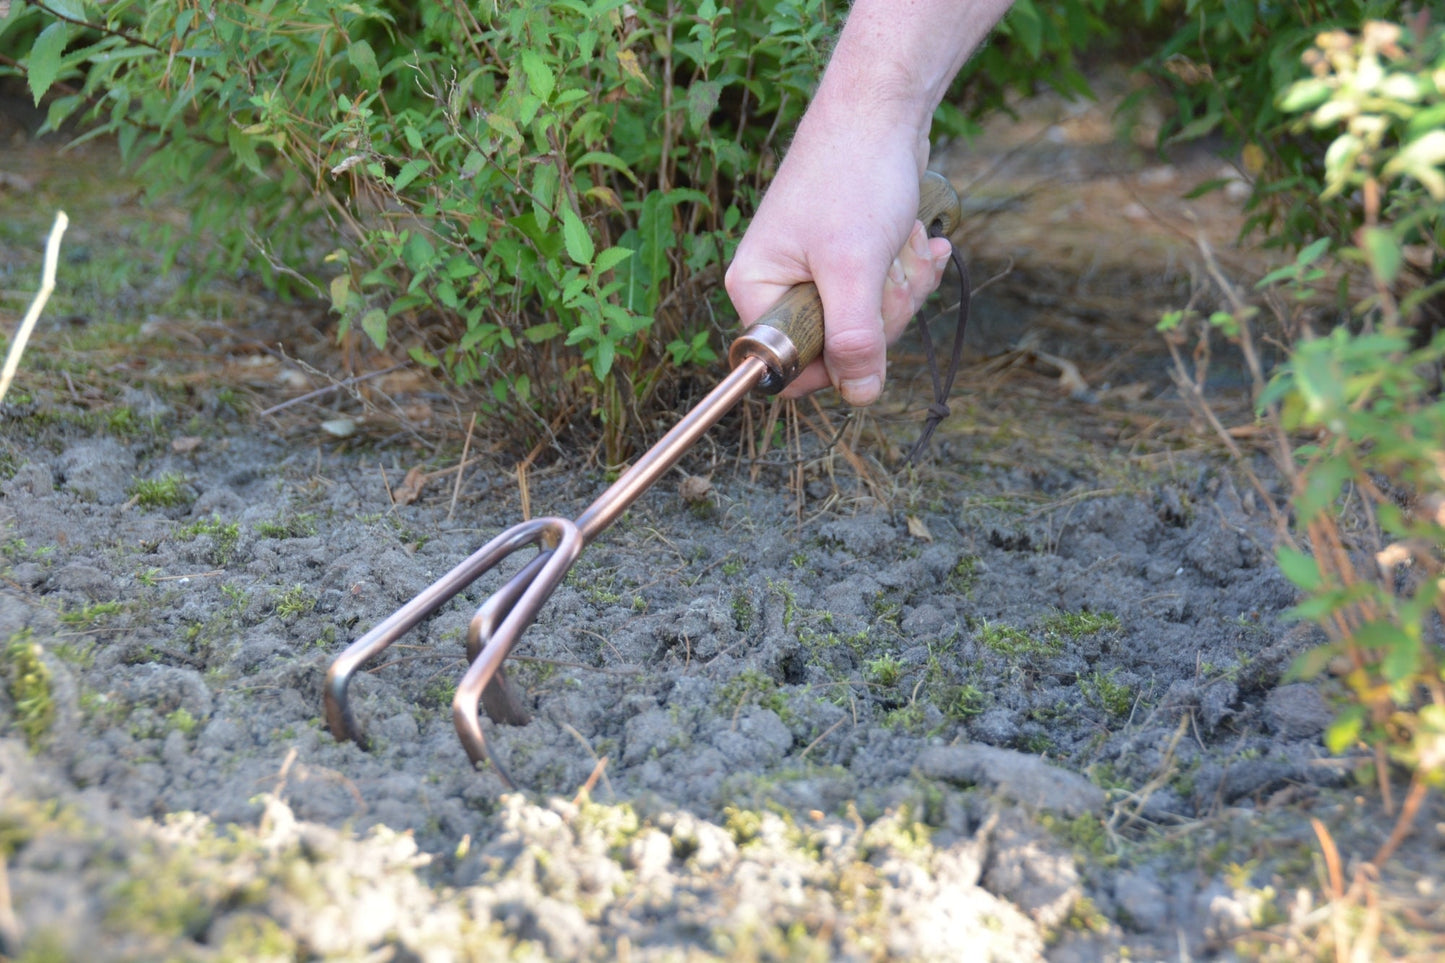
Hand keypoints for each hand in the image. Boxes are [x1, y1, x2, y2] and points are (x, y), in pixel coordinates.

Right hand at [724, 115, 952, 404]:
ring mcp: (816, 270)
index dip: (835, 361)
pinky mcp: (850, 256)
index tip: (867, 331)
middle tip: (887, 268)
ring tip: (904, 241)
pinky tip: (920, 239)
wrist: (883, 106)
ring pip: (869, 320)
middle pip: (837, 346)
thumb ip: (854, 337)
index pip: (788, 365)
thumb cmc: (854, 174)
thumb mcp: (853, 266)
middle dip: (881, 311)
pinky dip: (908, 267)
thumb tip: (860, 396)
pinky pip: (884, 290)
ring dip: (901, 284)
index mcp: (757, 288)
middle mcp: (779, 282)